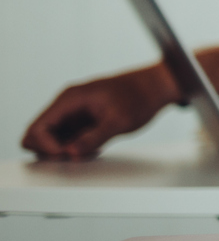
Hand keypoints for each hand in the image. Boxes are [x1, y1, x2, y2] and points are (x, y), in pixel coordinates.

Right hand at [20, 64, 177, 160]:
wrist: (158, 85)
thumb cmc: (141, 96)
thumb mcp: (120, 121)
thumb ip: (94, 138)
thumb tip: (71, 153)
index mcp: (70, 99)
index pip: (38, 127)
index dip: (46, 146)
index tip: (67, 154)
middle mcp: (67, 104)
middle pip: (37, 133)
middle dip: (49, 149)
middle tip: (73, 155)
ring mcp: (73, 112)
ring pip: (52, 137)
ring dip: (63, 149)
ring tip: (88, 150)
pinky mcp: (83, 119)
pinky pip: (67, 137)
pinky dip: (74, 146)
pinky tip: (93, 147)